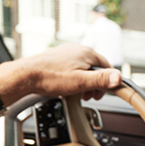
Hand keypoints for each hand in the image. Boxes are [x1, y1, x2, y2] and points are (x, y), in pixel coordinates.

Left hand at [0, 43, 122, 105]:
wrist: (26, 76)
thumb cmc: (50, 78)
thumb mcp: (80, 82)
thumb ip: (101, 80)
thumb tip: (119, 78)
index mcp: (87, 53)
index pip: (107, 66)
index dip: (106, 82)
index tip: (100, 94)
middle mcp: (77, 49)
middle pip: (94, 67)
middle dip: (93, 83)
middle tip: (87, 96)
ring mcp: (65, 52)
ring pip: (81, 67)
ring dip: (82, 81)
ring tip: (76, 92)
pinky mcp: (56, 57)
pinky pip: (70, 67)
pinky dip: (71, 77)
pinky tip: (64, 86)